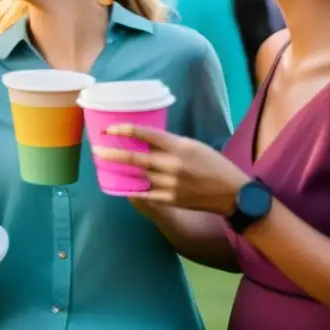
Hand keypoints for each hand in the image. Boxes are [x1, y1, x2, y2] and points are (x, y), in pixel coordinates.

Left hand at [94, 124, 250, 214]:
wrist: (233, 194)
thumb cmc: (214, 165)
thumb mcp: (193, 146)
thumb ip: (169, 143)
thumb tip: (146, 141)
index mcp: (178, 146)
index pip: (144, 134)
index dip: (123, 130)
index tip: (109, 129)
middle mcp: (171, 164)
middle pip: (134, 157)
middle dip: (111, 153)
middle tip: (96, 150)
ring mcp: (170, 184)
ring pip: (137, 175)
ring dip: (120, 171)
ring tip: (106, 165)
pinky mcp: (170, 199)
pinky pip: (144, 194)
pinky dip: (131, 189)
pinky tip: (120, 186)